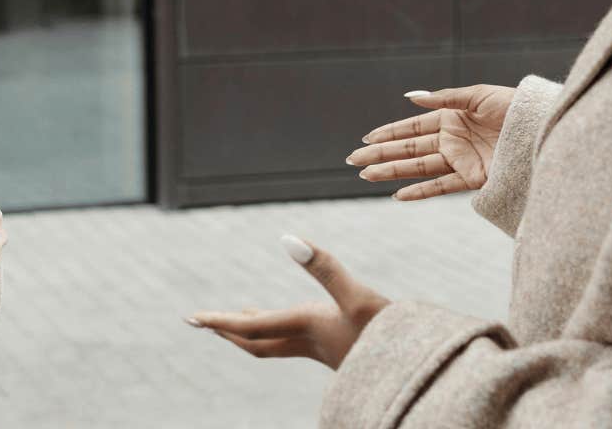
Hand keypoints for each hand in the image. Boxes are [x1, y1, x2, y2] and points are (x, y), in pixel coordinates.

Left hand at [187, 237, 388, 369]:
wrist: (420, 372)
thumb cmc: (392, 336)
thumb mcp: (359, 296)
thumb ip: (325, 268)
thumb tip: (288, 239)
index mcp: (307, 327)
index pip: (251, 327)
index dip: (219, 321)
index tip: (191, 319)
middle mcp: (310, 342)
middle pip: (256, 342)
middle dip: (228, 331)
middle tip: (202, 322)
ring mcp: (325, 349)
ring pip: (276, 344)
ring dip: (254, 331)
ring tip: (242, 315)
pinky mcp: (341, 350)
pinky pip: (297, 342)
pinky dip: (282, 329)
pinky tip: (296, 320)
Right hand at [346, 85, 515, 199]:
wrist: (543, 132)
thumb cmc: (515, 108)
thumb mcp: (479, 95)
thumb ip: (445, 98)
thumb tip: (411, 98)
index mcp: (452, 117)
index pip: (413, 126)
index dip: (389, 132)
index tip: (366, 138)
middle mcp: (452, 139)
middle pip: (409, 148)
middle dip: (381, 153)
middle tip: (353, 159)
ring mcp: (460, 160)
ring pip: (418, 167)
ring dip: (392, 172)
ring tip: (366, 175)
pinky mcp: (473, 178)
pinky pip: (441, 186)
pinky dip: (420, 191)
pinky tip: (398, 194)